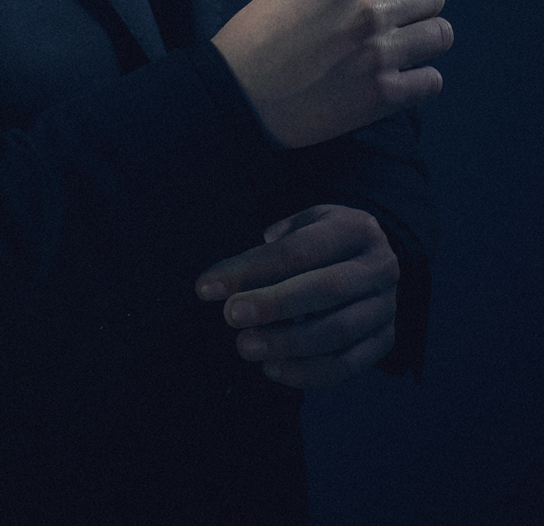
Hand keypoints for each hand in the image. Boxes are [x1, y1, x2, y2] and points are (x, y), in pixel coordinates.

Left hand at [195, 204, 398, 387]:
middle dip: (274, 304)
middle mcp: (378, 268)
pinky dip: (309, 373)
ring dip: (288, 344)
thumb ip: (271, 246)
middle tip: (230, 316)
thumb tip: (231, 278)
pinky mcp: (385, 341)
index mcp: (355, 229)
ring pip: (338, 332)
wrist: (377, 257)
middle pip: (326, 289)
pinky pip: (348, 365)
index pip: (298, 250)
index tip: (209, 287)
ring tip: (246, 347)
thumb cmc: (327, 240)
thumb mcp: (305, 223)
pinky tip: (273, 369)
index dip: (252, 269)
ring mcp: (386, 307)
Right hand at [211, 0, 451, 146]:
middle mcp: (367, 9)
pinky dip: (418, 80)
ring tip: (398, 49)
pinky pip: (431, 81)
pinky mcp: (381, 96)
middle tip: (394, 21)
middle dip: (418, 5)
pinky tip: (395, 79)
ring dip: (423, 40)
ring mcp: (377, 53)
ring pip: (440, 35)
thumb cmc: (261, 32)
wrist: (236, 94)